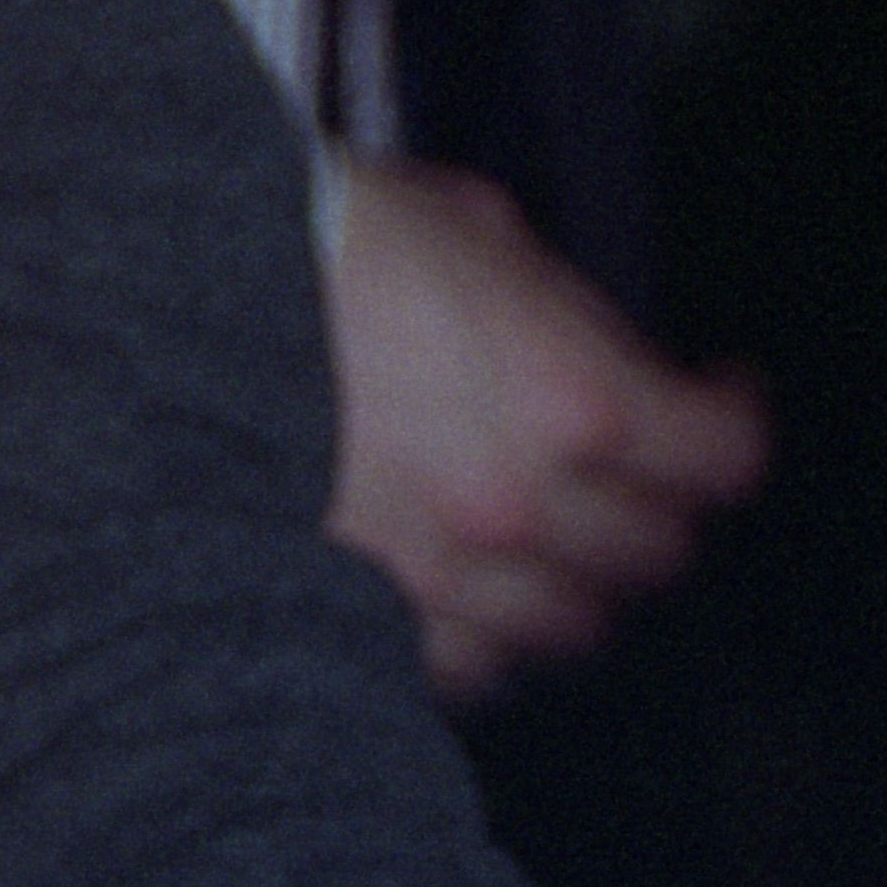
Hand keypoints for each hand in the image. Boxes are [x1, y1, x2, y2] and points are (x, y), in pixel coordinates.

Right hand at [325, 155, 769, 699]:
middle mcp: (526, 508)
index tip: (718, 400)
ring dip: (571, 580)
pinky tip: (458, 582)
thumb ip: (553, 299)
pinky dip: (479, 630)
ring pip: (569, 625)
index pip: (719, 456)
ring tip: (540, 536)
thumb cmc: (304, 243)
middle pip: (657, 550)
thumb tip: (588, 338)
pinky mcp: (364, 617)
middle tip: (628, 467)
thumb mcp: (463, 222)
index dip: (731, 421)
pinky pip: (465, 664)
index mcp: (571, 398)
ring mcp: (445, 579)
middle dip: (653, 501)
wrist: (155, 304)